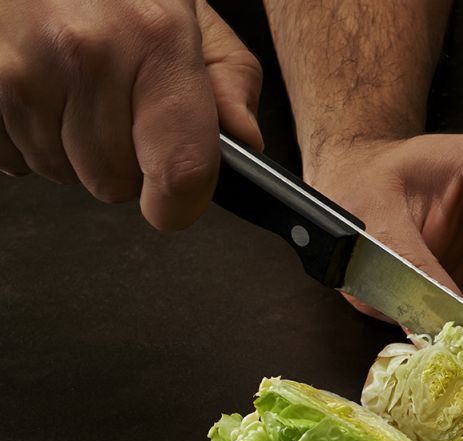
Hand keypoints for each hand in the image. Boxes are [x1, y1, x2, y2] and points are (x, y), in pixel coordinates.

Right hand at [0, 0, 261, 228]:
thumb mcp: (192, 19)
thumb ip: (228, 83)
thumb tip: (245, 143)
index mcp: (157, 38)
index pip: (180, 169)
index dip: (178, 204)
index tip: (174, 202)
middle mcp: (88, 50)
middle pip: (112, 182)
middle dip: (119, 161)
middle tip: (116, 107)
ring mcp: (22, 66)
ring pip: (59, 172)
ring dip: (70, 147)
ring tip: (73, 89)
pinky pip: (11, 159)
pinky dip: (24, 136)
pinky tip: (39, 90)